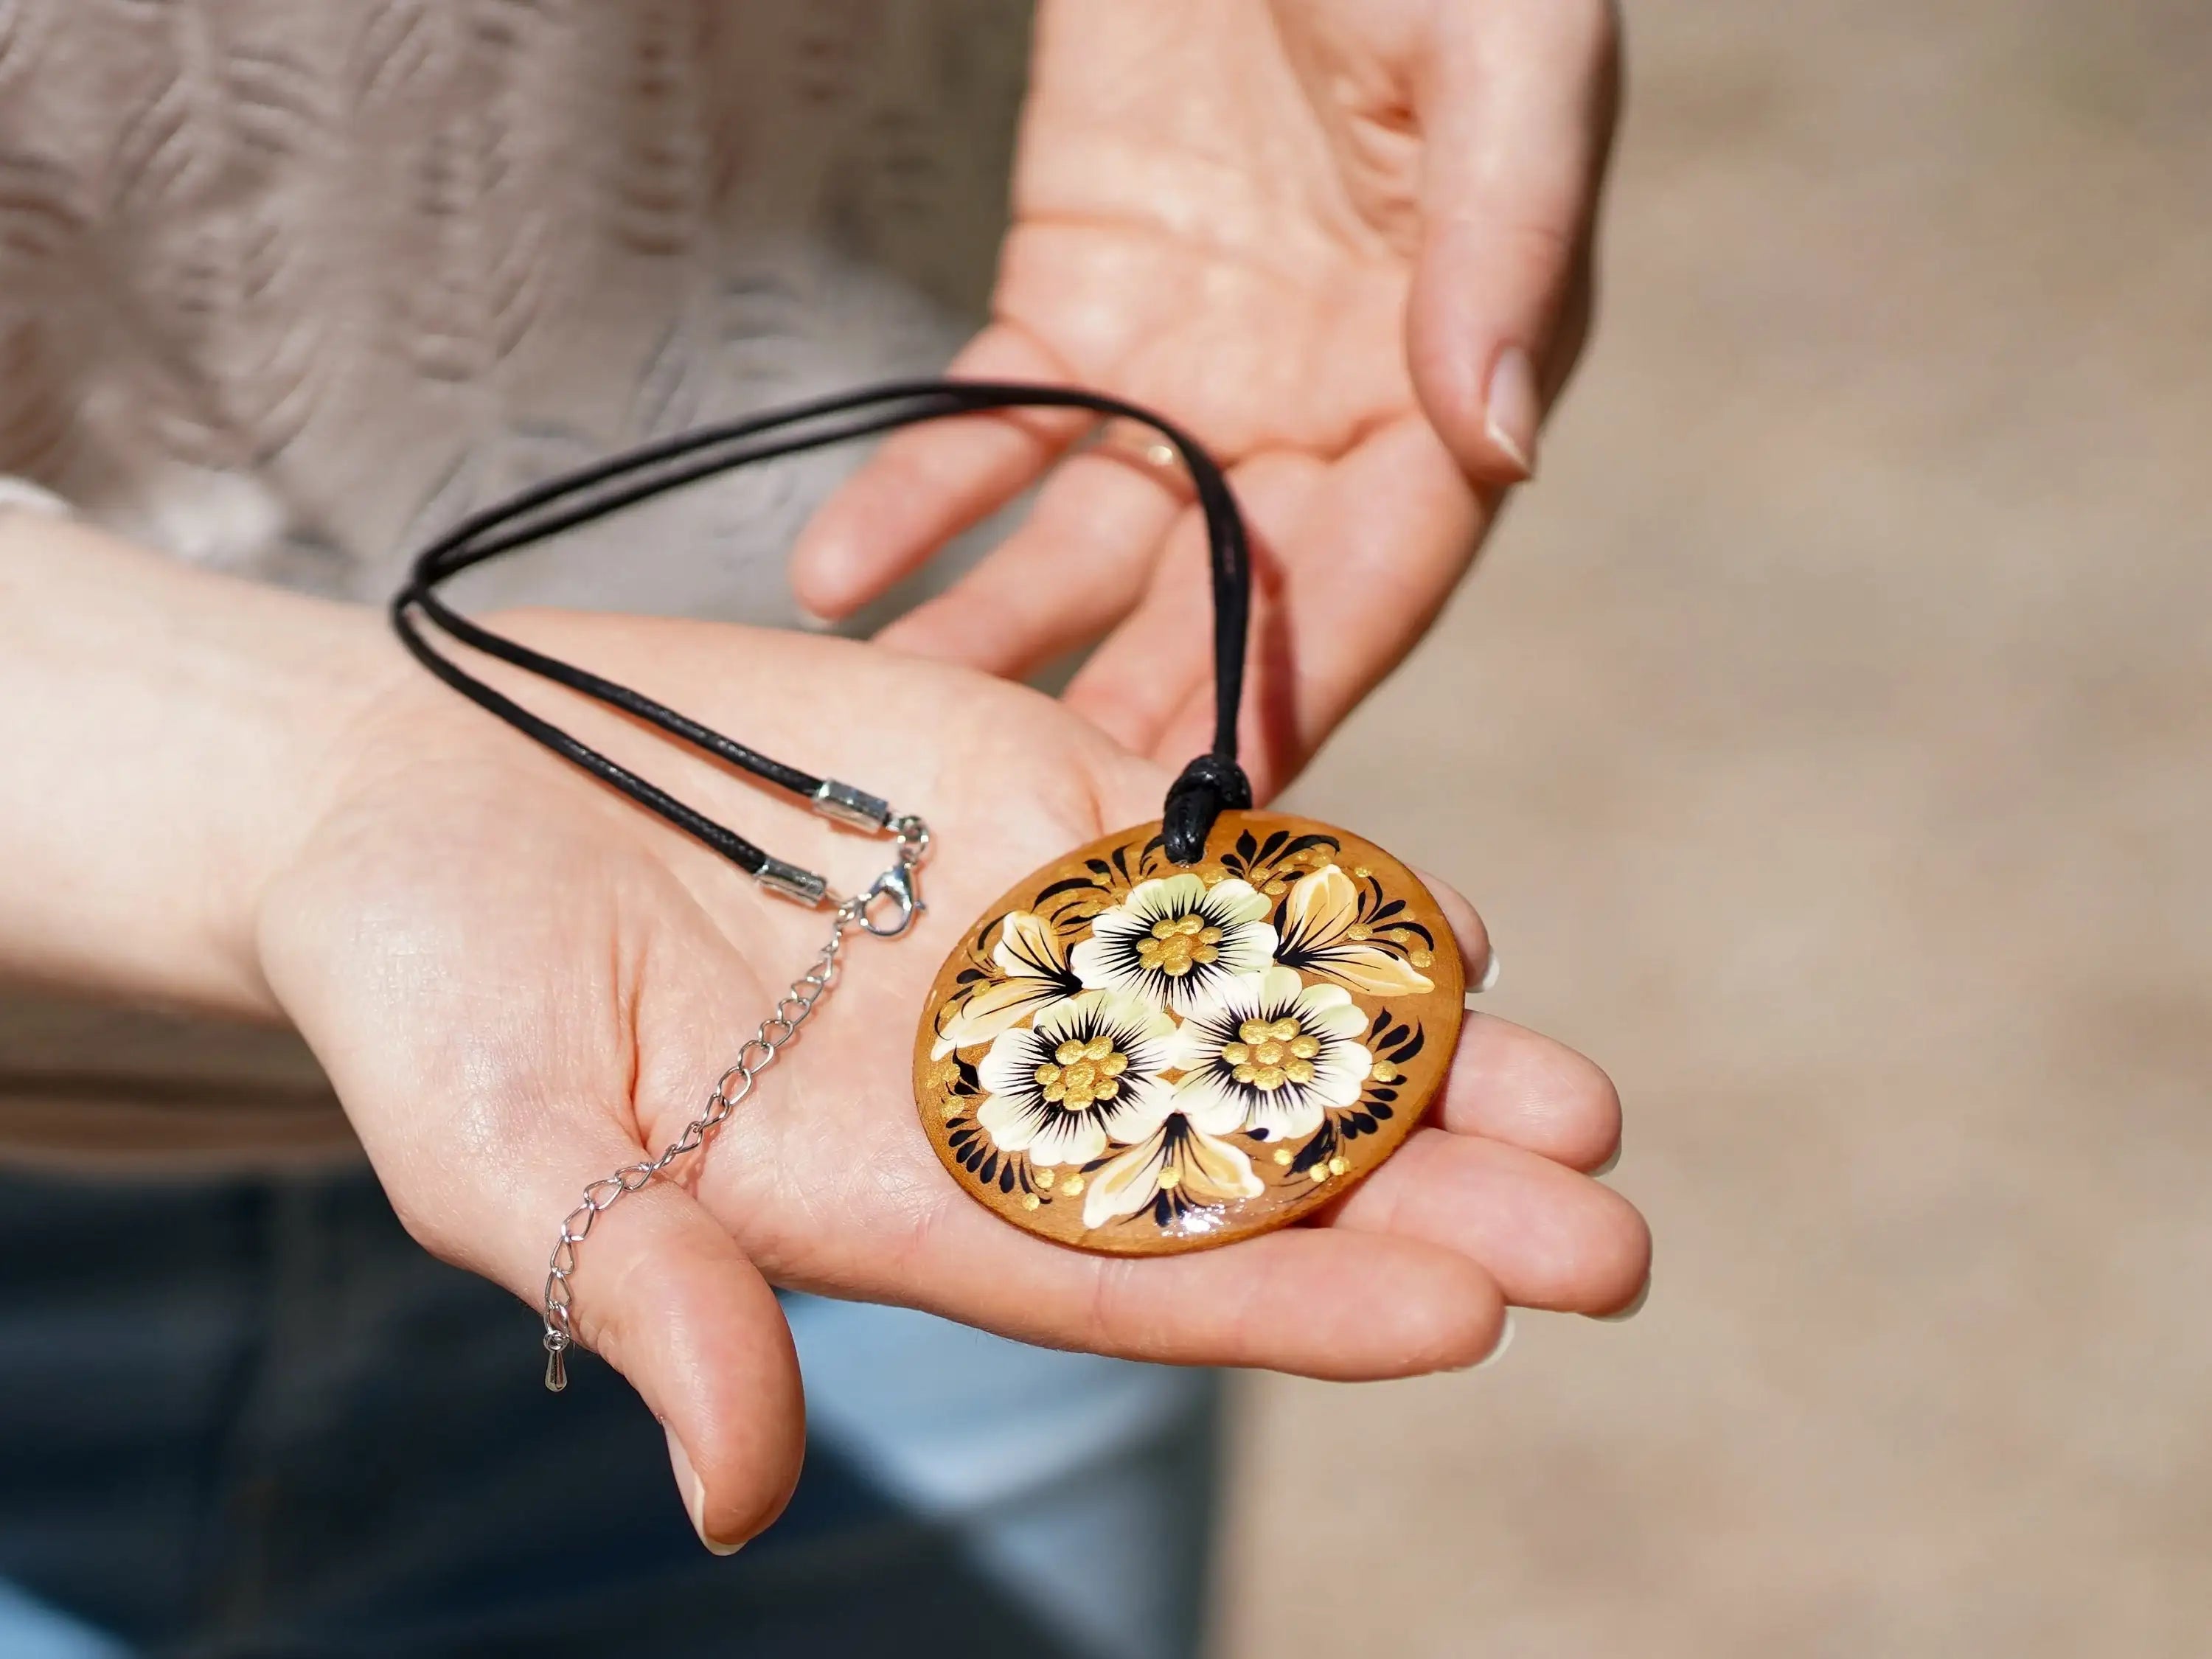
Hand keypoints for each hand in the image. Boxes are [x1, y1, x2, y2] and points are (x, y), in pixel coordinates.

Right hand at [254, 612, 1646, 1549]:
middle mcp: (979, 1082)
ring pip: (1246, 1007)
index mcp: (879, 1193)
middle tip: (1603, 1242)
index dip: (1275, 1292)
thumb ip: (642, 1291)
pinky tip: (1449, 926)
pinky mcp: (1014, 796)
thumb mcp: (503, 1146)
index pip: (1108, 1267)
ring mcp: (1011, 935)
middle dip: (1410, 1199)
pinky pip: (1193, 851)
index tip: (1453, 1319)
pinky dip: (1317, 887)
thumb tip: (737, 1493)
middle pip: (1224, 1156)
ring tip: (1579, 1104)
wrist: (425, 795)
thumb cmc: (431, 990)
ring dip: (1412, 1055)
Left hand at [791, 0, 1619, 793]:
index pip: (1386, 567)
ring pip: (1090, 543)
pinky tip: (837, 572)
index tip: (1223, 801)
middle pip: (1225, 594)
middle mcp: (1319, 401)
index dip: (1308, 682)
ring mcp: (1189, 367)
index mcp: (1447, 368)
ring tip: (901, 722)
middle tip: (1037, 814)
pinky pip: (991, 430)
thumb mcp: (1498, 52)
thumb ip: (1504, 237)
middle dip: (1132, 700)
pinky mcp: (1073, 302)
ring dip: (998, 634)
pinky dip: (917, 500)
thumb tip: (1499, 443)